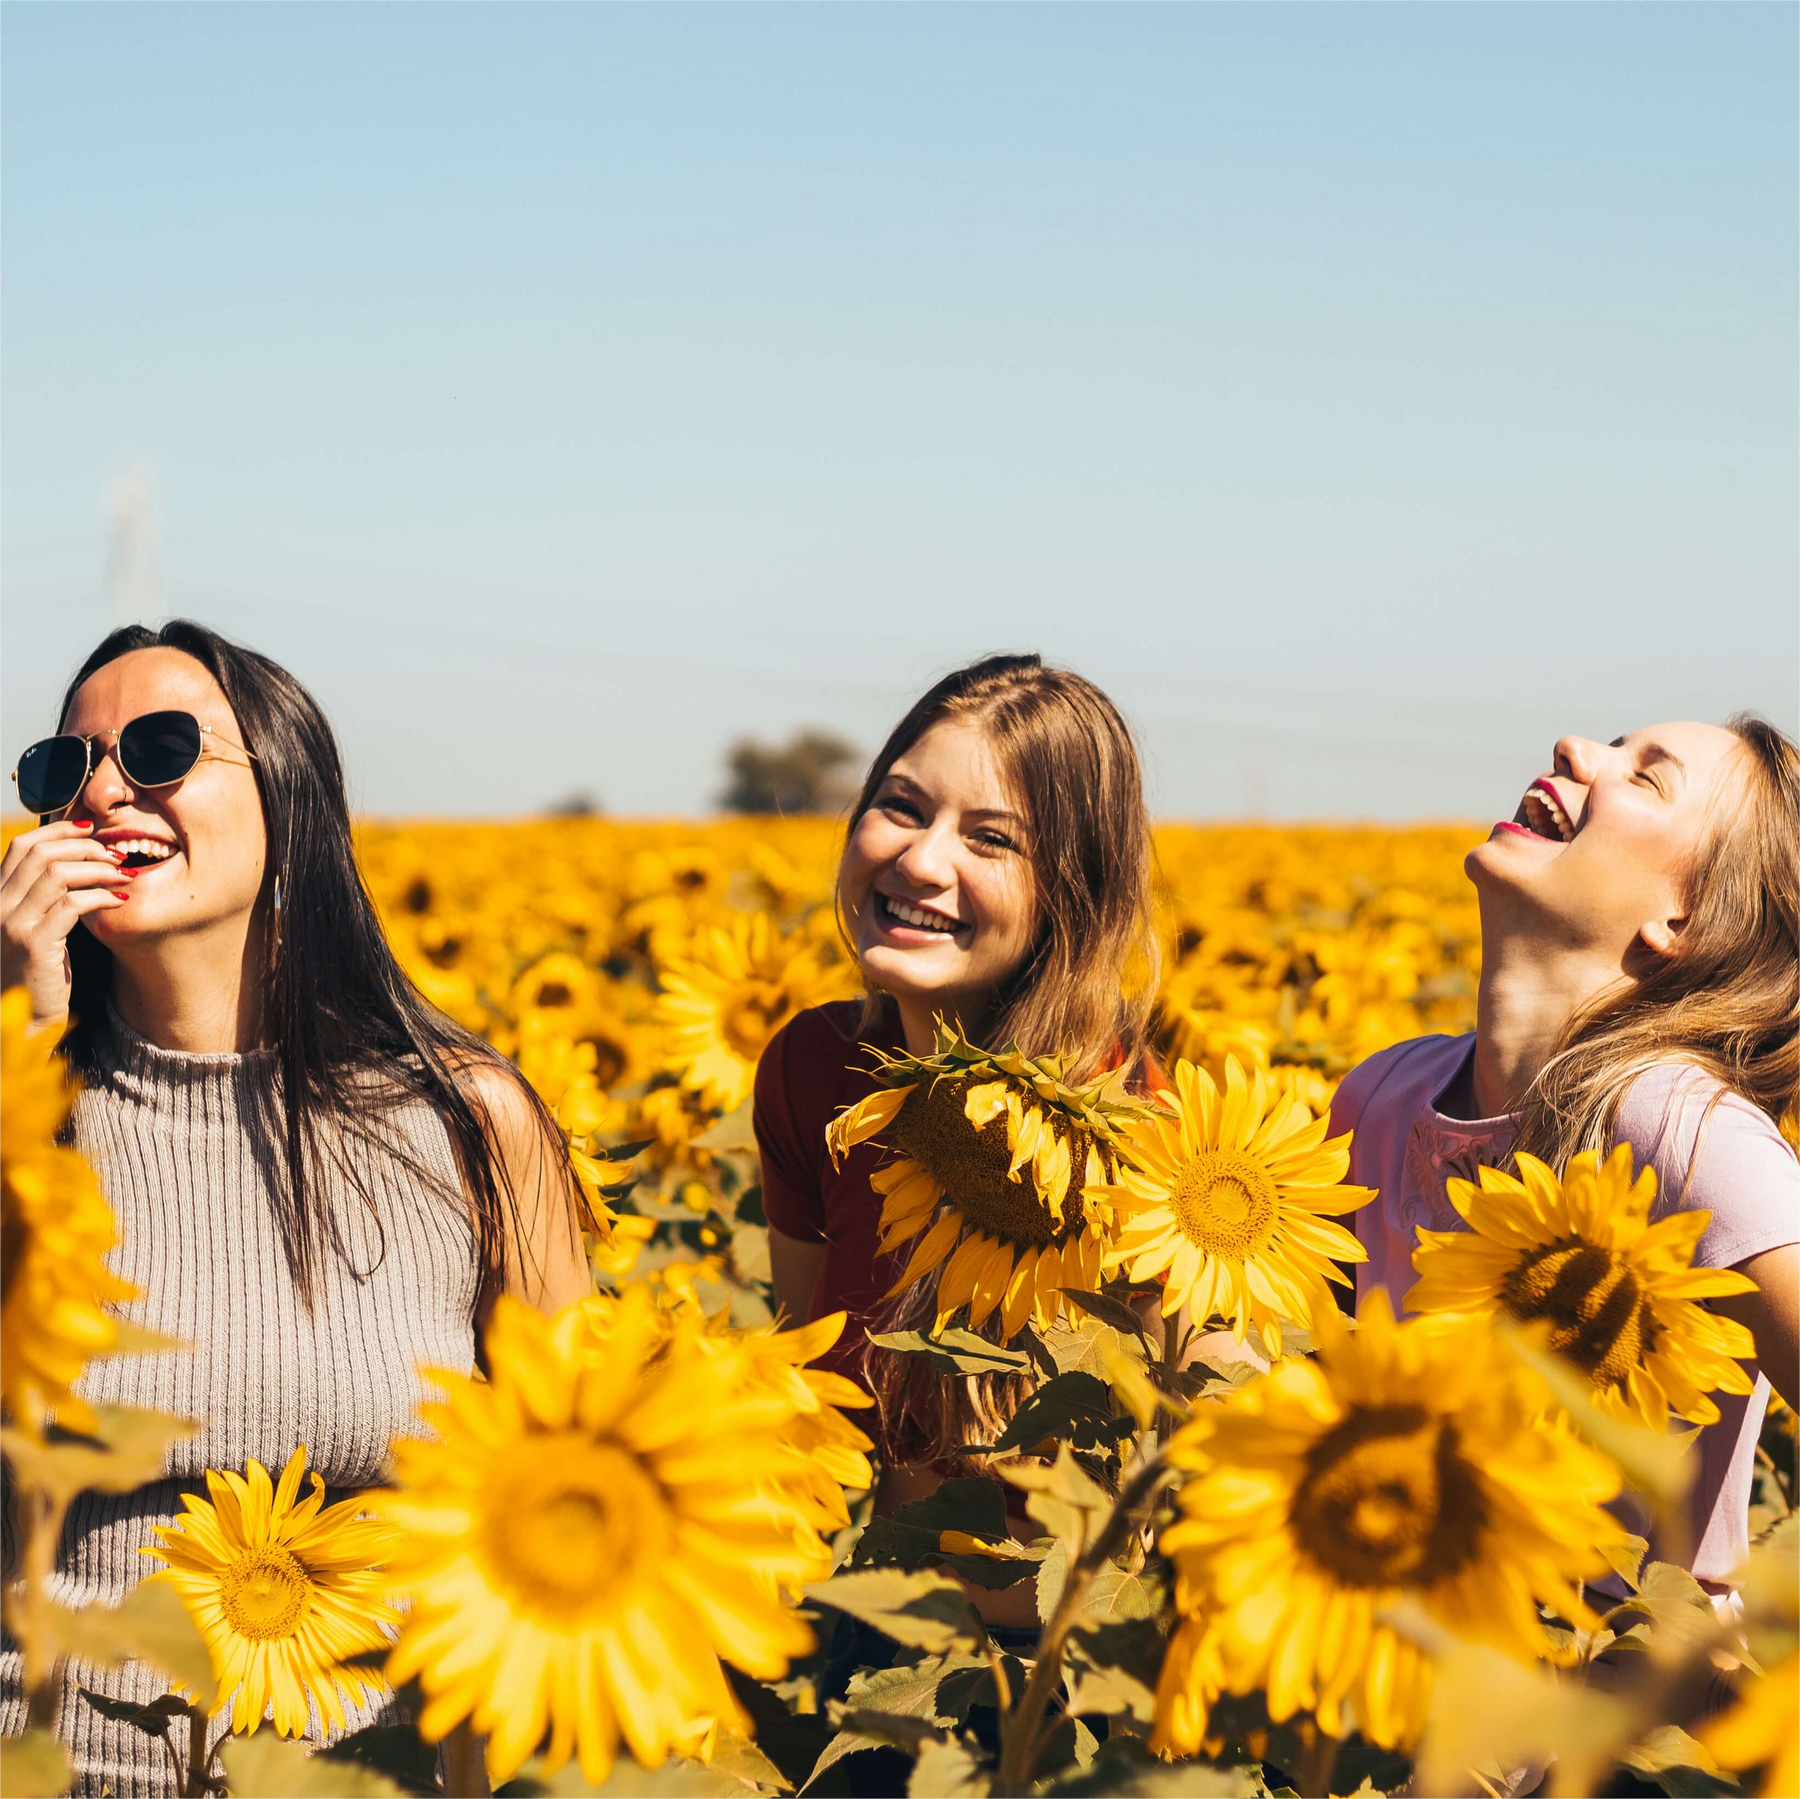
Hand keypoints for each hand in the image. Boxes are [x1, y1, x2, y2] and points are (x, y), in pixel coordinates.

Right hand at [0, 822, 128, 1033]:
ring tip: (124, 874)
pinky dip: (101, 896)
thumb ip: (48, 899)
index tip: (93, 830)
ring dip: (98, 868)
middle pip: (41, 853)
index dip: (59, 830)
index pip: (22, 846)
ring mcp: (12, 924)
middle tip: (117, 854)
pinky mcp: (34, 944)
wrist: (22, 1021)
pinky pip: (72, 904)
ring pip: (57, 873)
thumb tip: (82, 866)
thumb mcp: (39, 928)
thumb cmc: (38, 975)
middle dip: (86, 847)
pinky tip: (120, 900)